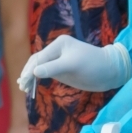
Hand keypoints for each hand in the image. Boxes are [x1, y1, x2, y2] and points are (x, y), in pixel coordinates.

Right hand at [17, 35, 131, 96]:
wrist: (110, 72)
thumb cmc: (93, 65)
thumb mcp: (72, 66)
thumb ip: (53, 68)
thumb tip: (35, 72)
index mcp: (59, 44)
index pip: (39, 58)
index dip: (30, 70)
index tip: (24, 82)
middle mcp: (57, 51)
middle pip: (36, 62)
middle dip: (28, 73)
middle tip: (22, 86)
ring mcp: (59, 61)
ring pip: (39, 68)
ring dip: (30, 77)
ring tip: (23, 88)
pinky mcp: (62, 70)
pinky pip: (46, 74)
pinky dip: (37, 79)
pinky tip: (31, 86)